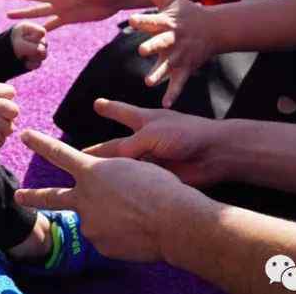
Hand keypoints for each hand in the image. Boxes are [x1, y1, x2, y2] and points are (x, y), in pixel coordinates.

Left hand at [10, 22, 47, 69]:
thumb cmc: (7, 46)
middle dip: (33, 49)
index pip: (42, 32)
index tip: (23, 39)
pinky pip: (38, 64)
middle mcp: (35, 37)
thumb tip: (44, 53)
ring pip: (44, 55)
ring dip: (32, 58)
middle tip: (21, 49)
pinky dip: (30, 65)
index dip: (34, 39)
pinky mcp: (34, 59)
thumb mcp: (18, 44)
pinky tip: (23, 62)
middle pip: (44, 44)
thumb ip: (32, 48)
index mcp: (29, 28)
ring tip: (21, 56)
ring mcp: (36, 48)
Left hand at [15, 130, 203, 261]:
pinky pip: (107, 237)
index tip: (25, 135)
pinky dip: (119, 234)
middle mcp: (84, 197)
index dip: (40, 143)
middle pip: (50, 196)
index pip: (59, 153)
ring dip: (108, 219)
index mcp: (92, 171)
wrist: (173, 221)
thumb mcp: (132, 168)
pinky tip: (137, 231)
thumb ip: (111, 177)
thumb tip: (104, 193)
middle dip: (31, 196)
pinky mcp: (100, 244)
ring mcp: (89, 223)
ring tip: (136, 217)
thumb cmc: (159, 187)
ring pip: (92, 220)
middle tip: (17, 194)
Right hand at [85, 100, 228, 186]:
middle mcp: (145, 139)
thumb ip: (128, 148)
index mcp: (144, 121)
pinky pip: (138, 181)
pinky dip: (127, 184)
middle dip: (100, 150)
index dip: (109, 109)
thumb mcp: (151, 134)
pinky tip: (115, 192)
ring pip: (125, 166)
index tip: (97, 104)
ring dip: (111, 171)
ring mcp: (152, 159)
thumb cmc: (185, 134)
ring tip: (91, 177)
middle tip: (81, 154)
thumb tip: (110, 165)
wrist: (215, 154)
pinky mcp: (158, 177)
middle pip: (116, 145)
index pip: (121, 112)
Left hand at [127, 0, 217, 107]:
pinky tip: (166, 104)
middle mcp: (173, 39)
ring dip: (159, 74)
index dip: (143, 20)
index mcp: (167, 22)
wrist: (214, 28)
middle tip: (142, 50)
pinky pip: (179, 82)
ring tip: (148, 82)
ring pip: (168, 66)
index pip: (153, 20)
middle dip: (152, 46)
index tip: (131, 20)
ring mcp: (180, 55)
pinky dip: (173, 93)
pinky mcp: (186, 68)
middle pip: (161, 43)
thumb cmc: (187, 11)